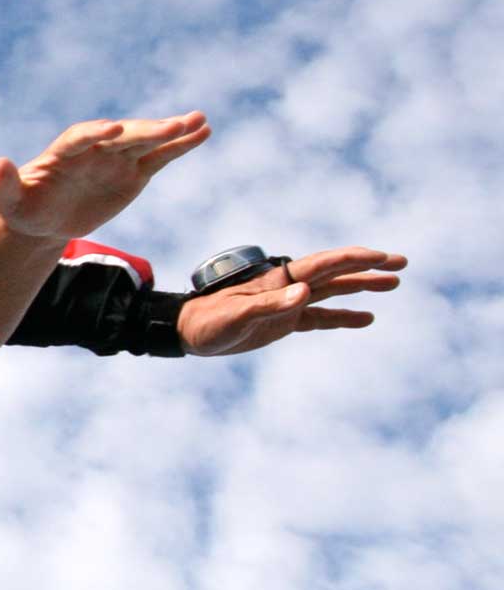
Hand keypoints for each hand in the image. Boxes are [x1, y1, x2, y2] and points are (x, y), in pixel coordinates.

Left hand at [0, 112, 210, 240]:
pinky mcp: (133, 173)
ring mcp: (115, 159)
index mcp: (63, 152)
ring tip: (198, 120)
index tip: (112, 129)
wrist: (43, 220)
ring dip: (171, 132)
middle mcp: (93, 149)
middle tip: (174, 125)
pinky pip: (159, 157)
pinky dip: (180, 146)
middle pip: (122, 136)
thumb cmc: (23, 208)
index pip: (80, 137)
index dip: (95, 133)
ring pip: (145, 141)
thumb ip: (3, 184)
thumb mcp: (8, 202)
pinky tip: (203, 131)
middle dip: (145, 131)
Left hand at [179, 246, 407, 355]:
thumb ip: (270, 305)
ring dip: (361, 288)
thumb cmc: (208, 322)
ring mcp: (287, 303)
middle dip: (367, 267)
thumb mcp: (237, 316)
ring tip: (393, 284)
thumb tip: (305, 293)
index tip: (382, 257)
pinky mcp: (283, 321)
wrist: (188, 333)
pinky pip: (320, 318)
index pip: (324, 265)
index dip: (354, 259)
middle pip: (335, 273)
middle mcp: (287, 287)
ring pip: (332, 292)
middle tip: (401, 262)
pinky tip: (367, 318)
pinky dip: (343, 317)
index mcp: (278, 279)